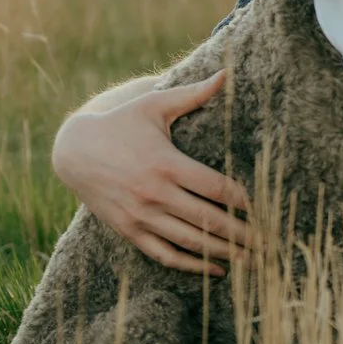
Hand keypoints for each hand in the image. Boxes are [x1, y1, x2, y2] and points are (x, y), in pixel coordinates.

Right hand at [50, 70, 251, 274]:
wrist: (73, 151)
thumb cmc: (120, 124)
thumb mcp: (154, 105)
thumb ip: (192, 94)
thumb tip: (226, 73)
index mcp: (166, 163)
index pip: (215, 188)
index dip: (243, 200)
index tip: (265, 209)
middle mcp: (154, 193)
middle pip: (208, 220)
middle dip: (242, 234)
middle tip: (269, 245)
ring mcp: (141, 215)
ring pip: (190, 242)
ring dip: (223, 254)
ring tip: (252, 262)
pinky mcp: (129, 230)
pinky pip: (164, 254)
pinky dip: (191, 266)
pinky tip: (217, 270)